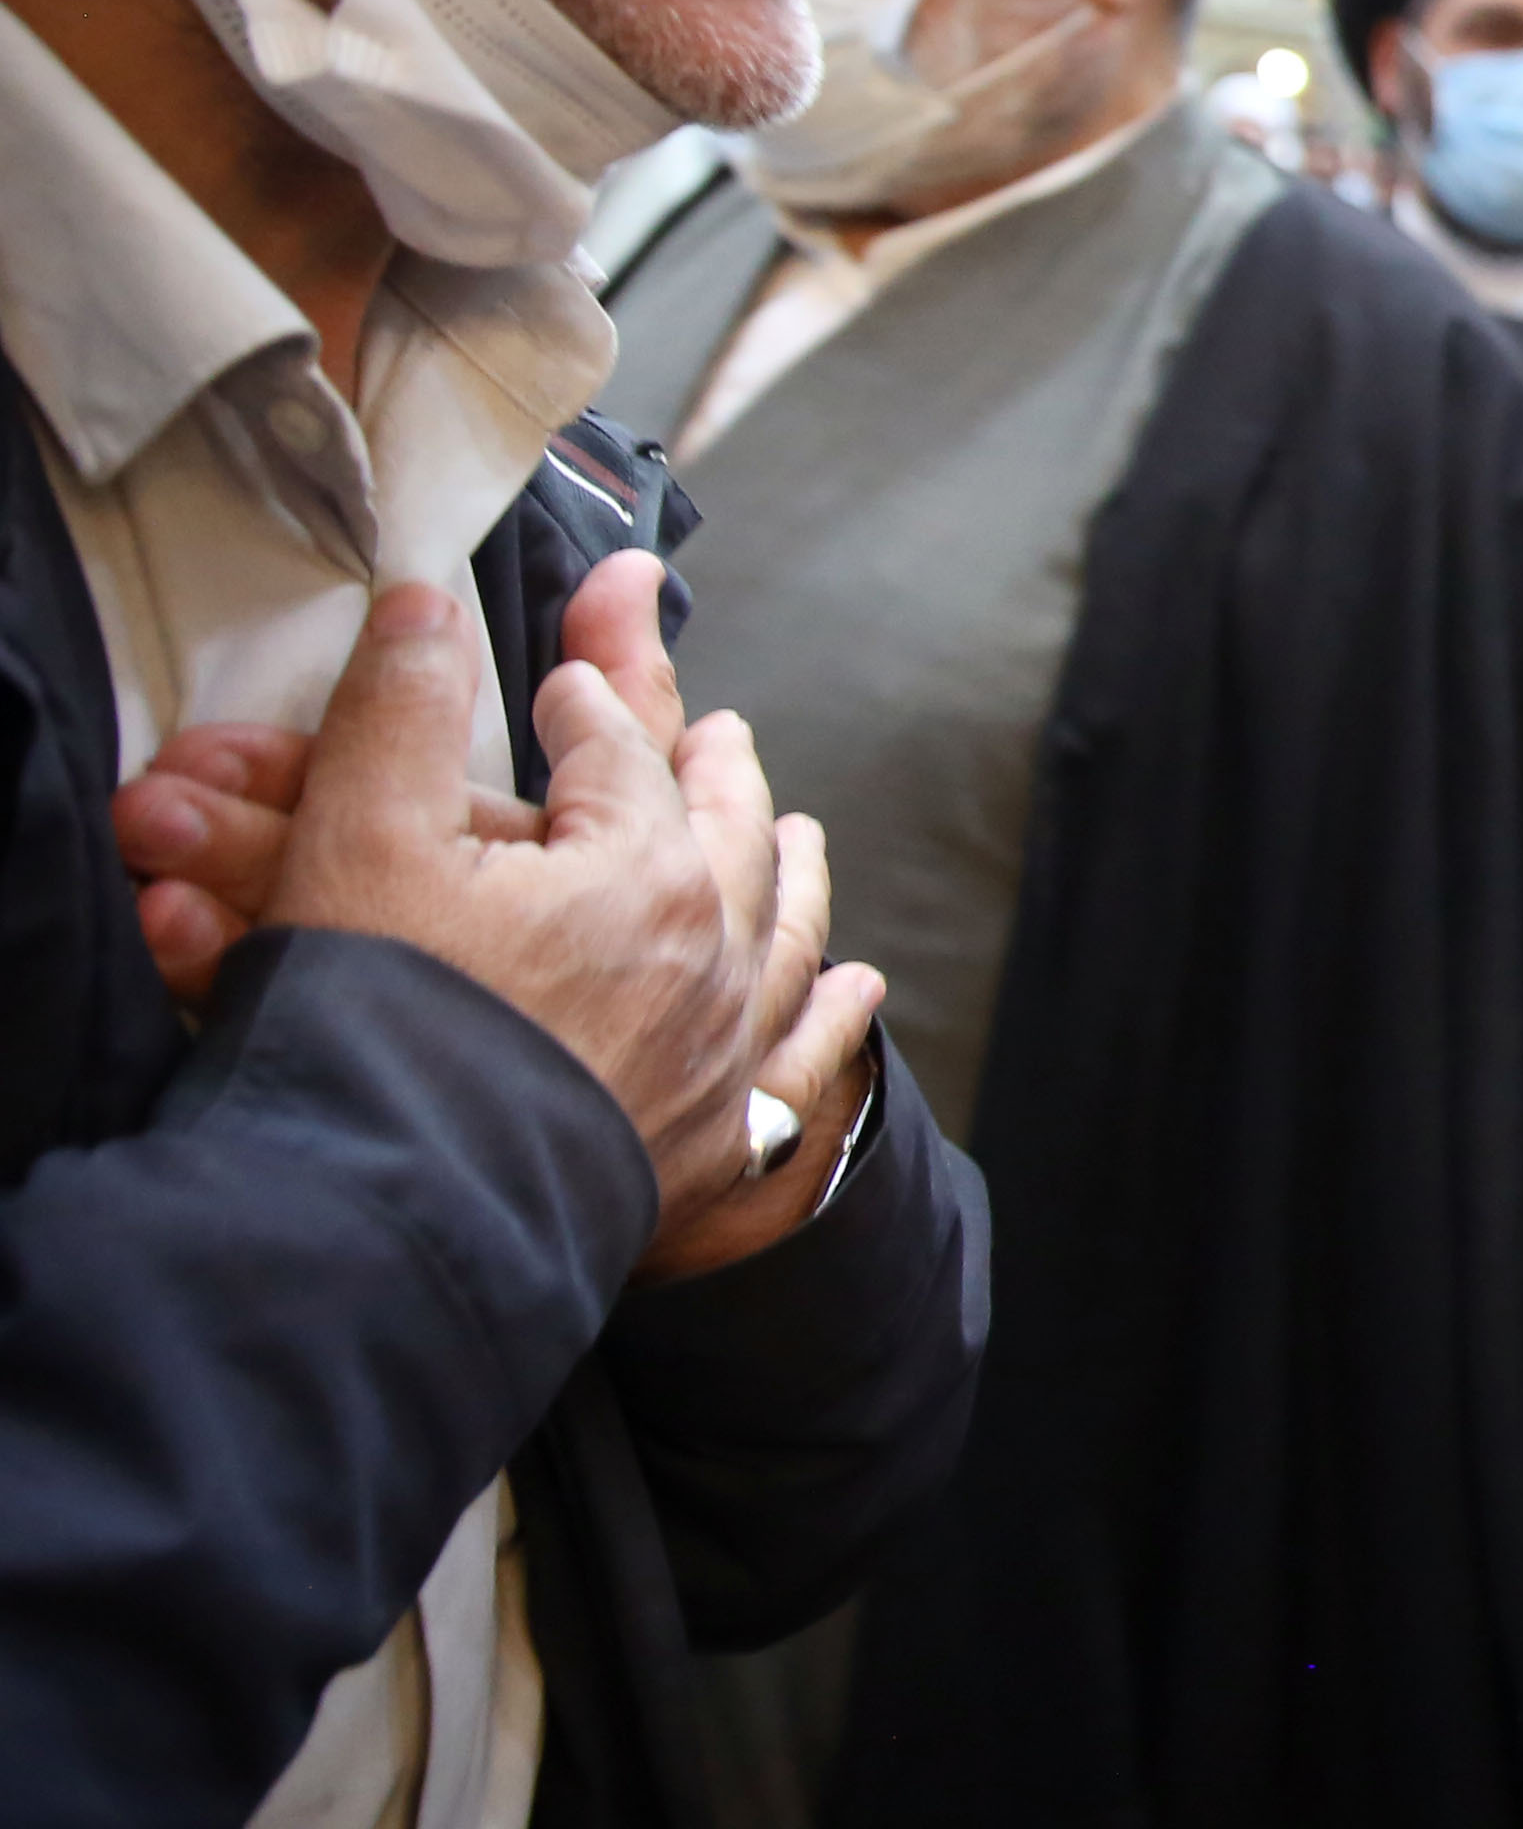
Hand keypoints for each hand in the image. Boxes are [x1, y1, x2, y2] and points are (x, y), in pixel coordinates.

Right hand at [169, 561, 883, 1278]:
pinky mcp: (710, 1151)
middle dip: (718, 774)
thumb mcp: (358, 843)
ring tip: (797, 835)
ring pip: (781, 939)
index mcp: (637, 869)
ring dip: (789, 876)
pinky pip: (801, 1071)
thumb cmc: (374, 1030)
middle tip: (724, 732)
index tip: (585, 663)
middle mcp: (706, 957)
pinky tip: (859, 994)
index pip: (617, 751)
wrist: (399, 1220)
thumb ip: (394, 714)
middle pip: (725, 835)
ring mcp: (718, 1058)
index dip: (595, 694)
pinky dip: (831, 1021)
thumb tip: (423, 608)